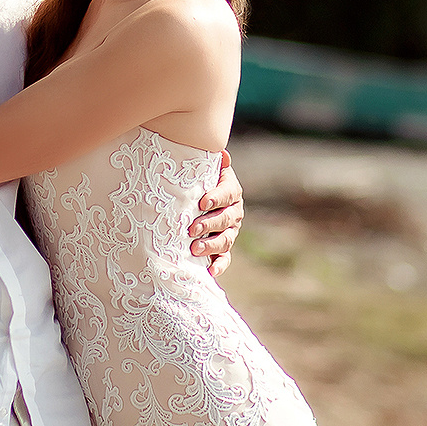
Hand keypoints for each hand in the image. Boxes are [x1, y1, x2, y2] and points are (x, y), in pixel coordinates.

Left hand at [191, 151, 243, 276]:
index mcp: (231, 190)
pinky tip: (211, 272)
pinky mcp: (223, 248)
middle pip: (226, 219)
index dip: (217, 197)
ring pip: (226, 239)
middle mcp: (234, 212)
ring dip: (211, 245)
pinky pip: (225, 258)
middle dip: (209, 224)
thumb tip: (222, 153)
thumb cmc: (197, 180)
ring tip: (194, 249)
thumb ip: (210, 163)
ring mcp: (230, 231)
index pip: (228, 193)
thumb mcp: (203, 170)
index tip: (203, 202)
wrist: (196, 199)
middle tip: (192, 229)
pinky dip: (219, 265)